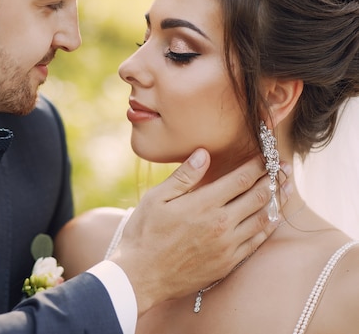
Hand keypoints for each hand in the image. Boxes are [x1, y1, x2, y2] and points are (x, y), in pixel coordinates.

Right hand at [108, 148, 290, 314]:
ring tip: (287, 188)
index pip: (240, 179)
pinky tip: (273, 218)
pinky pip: (256, 242)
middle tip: (286, 167)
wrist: (141, 275)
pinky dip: (268, 227)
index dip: (257, 165)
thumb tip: (204, 153)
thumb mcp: (156, 198)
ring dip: (277, 201)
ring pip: (263, 219)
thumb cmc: (144, 233)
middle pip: (258, 196)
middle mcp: (221, 224)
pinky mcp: (227, 263)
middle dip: (273, 178)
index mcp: (203, 204)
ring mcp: (227, 246)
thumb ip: (183, 176)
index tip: (266, 155)